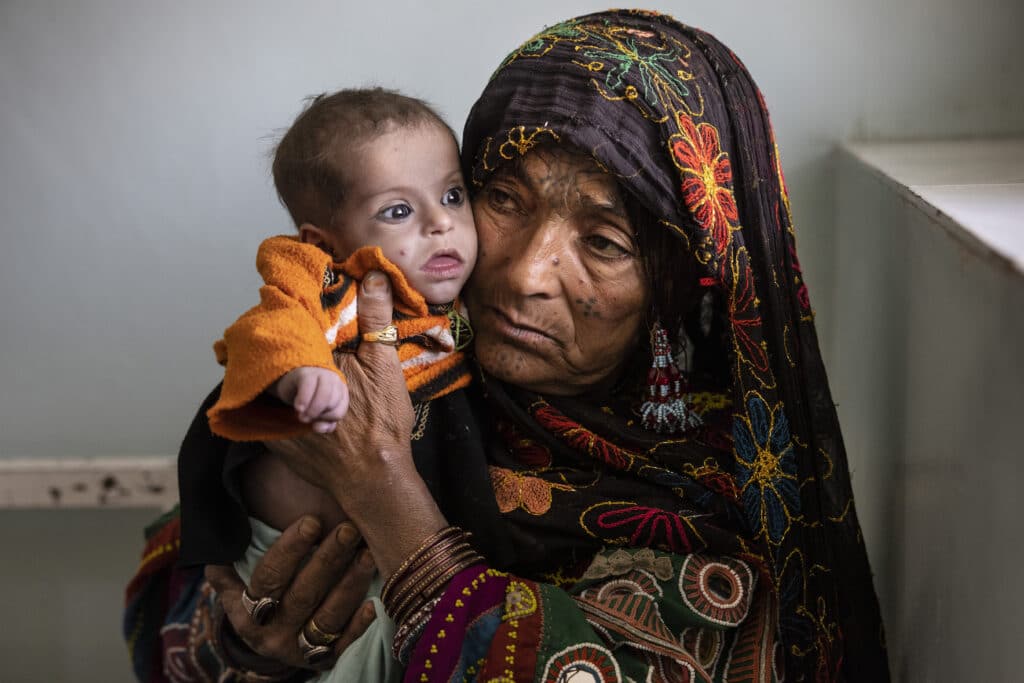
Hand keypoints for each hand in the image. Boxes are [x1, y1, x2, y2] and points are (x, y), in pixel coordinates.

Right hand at [206, 516, 375, 670]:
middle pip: (303, 594)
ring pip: (327, 617)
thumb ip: (230, 559)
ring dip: (350, 585)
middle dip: (328, 559)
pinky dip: (358, 626)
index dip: (290, 549)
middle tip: (349, 529)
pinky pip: (344, 644)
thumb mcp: (235, 581)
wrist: (269, 639)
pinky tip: (373, 603)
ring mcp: (300, 649)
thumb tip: (222, 534)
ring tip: (367, 554)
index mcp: (248, 613)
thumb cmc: (257, 592)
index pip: (269, 578)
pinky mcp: (325, 659)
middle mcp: (273, 634)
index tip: (312, 521)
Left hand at [263, 271, 414, 498]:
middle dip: (277, 341)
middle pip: (268, 353)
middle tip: (291, 332)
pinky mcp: (269, 437)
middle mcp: (278, 386)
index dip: (289, 316)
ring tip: (289, 360)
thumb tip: (372, 275)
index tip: (293, 302)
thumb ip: (374, 318)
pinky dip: (271, 398)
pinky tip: (288, 395)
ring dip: (272, 369)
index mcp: (307, 361)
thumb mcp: (385, 364)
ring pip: (260, 380)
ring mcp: (269, 413)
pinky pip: (260, 408)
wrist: (373, 478)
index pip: (286, 327)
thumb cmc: (381, 422)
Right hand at [271, 366, 349, 432]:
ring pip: (324, 396)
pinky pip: (308, 386)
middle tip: (305, 419)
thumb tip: (321, 428)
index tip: (315, 424)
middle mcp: (335, 381)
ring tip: (301, 415)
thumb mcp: (319, 413)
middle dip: (318, 415)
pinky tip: (299, 408)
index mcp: (341, 391)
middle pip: (332, 403)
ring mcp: (322, 375)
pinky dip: (304, 400)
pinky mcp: (306, 373)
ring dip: (312, 410)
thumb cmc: (309, 400)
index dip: (327, 420)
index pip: (339, 411)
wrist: (292, 381)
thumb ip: (324, 423)